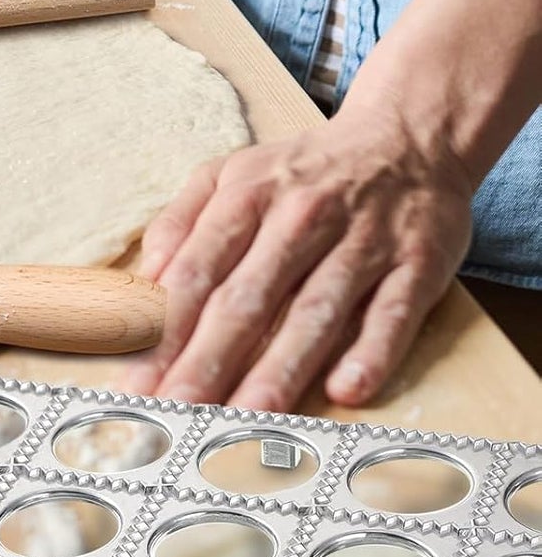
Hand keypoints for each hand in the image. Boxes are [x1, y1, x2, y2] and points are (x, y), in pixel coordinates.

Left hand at [117, 83, 475, 411]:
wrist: (405, 140)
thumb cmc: (302, 171)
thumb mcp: (230, 173)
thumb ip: (181, 220)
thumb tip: (144, 275)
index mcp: (246, 195)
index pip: (197, 269)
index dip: (165, 325)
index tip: (139, 376)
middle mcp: (300, 217)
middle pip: (248, 298)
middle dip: (209, 358)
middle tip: (179, 409)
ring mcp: (361, 241)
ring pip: (315, 312)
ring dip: (281, 368)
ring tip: (248, 417)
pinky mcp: (417, 264)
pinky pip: (392, 313)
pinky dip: (372, 351)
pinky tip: (347, 389)